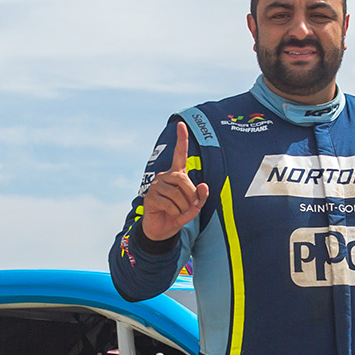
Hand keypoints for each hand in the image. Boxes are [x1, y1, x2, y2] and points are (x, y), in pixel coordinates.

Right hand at [139, 122, 209, 241]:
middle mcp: (165, 176)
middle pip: (182, 179)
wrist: (162, 230)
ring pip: (176, 194)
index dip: (181, 140)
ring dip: (183, 207)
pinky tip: (170, 214)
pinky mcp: (150, 197)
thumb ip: (201, 197)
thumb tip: (204, 186)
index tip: (181, 124)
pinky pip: (169, 204)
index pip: (179, 154)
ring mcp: (156, 186)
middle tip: (190, 207)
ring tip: (179, 213)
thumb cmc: (178, 214)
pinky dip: (175, 213)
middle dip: (191, 196)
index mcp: (176, 175)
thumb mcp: (193, 207)